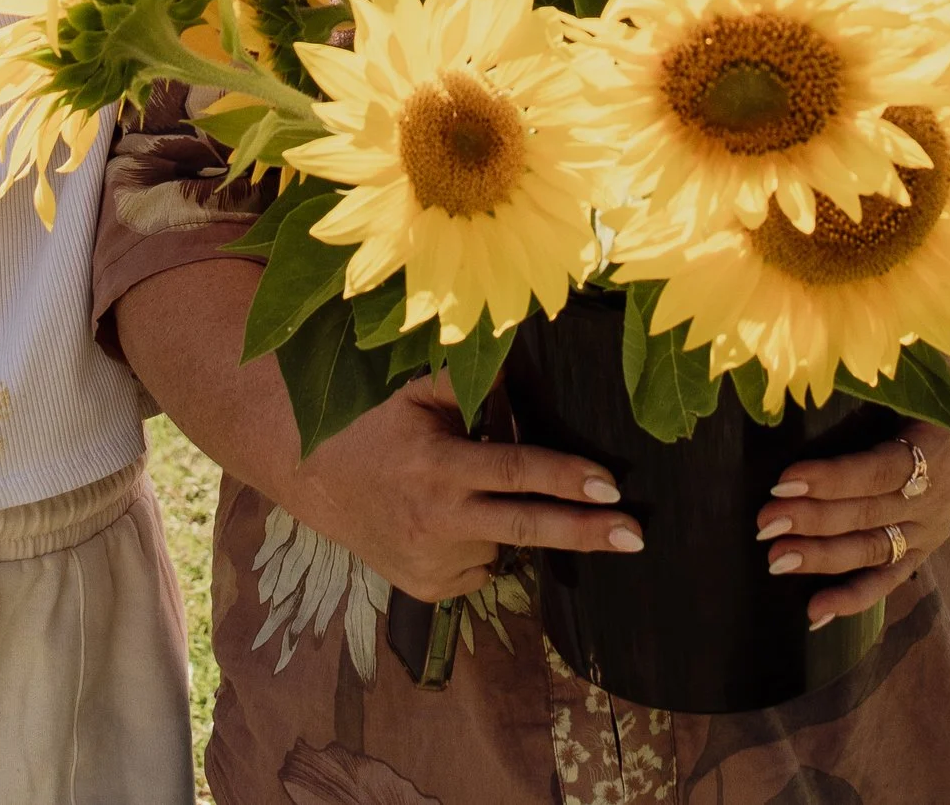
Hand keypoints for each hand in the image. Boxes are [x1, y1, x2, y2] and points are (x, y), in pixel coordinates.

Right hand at [290, 371, 642, 603]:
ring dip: (506, 521)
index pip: (516, 472)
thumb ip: (472, 382)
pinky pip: (479, 567)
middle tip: (635, 536)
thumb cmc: (374, 422)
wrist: (314, 476)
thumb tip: (529, 360)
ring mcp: (431, 563)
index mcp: (438, 467)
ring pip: (502, 544)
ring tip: (463, 494)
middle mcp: (436, 521)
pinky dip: (480, 544)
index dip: (566, 478)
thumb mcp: (416, 391)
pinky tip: (449, 521)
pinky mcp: (426, 589)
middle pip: (527, 527)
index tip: (611, 486)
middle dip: (586, 532)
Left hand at [753, 349, 949, 627]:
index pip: (878, 472)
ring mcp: (928, 530)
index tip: (786, 478)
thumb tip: (894, 331)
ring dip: (822, 559)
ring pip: (872, 552)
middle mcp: (935, 500)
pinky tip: (813, 614)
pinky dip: (853, 599)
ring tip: (774, 561)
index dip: (834, 479)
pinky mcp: (920, 547)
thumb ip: (922, 349)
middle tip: (763, 523)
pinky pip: (887, 579)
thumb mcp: (947, 355)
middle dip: (813, 521)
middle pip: (867, 516)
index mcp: (937, 451)